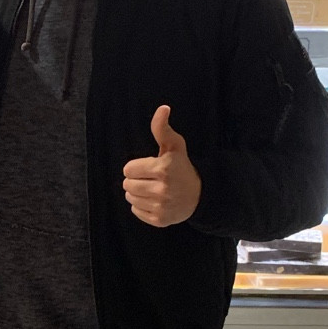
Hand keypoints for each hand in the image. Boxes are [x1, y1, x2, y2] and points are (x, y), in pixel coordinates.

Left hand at [122, 105, 201, 227]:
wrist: (199, 195)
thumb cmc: (182, 167)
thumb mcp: (175, 146)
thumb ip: (162, 128)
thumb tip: (162, 108)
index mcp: (163, 169)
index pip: (128, 169)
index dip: (136, 167)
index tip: (149, 167)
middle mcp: (162, 189)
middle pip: (127, 184)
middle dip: (136, 179)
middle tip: (150, 178)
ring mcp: (161, 206)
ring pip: (130, 198)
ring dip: (137, 193)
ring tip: (152, 189)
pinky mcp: (159, 220)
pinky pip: (136, 211)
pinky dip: (142, 206)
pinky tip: (154, 200)